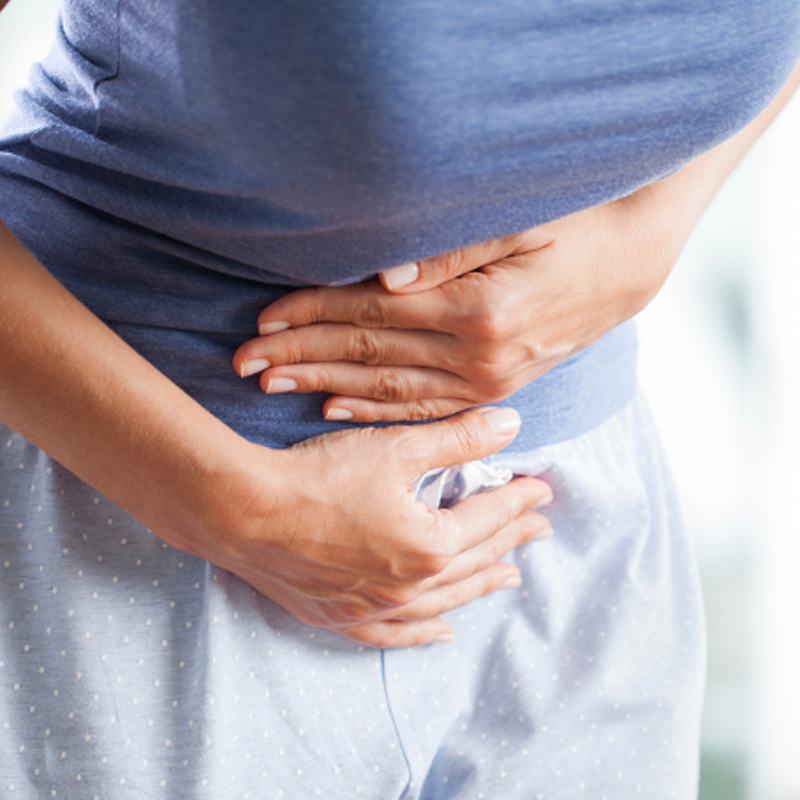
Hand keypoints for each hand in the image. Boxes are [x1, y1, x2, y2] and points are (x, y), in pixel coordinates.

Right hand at [196, 407, 551, 647]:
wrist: (244, 512)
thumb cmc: (318, 477)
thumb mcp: (395, 448)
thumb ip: (458, 439)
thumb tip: (511, 425)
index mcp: (431, 545)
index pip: (488, 519)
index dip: (518, 502)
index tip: (541, 491)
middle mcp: (411, 586)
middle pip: (474, 560)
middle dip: (510, 540)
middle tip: (539, 529)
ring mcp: (376, 608)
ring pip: (445, 601)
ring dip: (480, 585)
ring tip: (509, 577)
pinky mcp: (342, 617)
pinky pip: (395, 633)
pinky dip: (423, 632)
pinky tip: (442, 631)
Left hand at [233, 194, 674, 421]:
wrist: (626, 268)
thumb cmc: (573, 229)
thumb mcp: (522, 220)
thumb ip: (453, 250)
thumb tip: (386, 274)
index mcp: (478, 309)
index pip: (373, 313)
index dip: (313, 315)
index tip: (263, 321)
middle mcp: (477, 355)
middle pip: (369, 355)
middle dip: (302, 356)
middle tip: (244, 363)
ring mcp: (485, 381)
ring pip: (386, 388)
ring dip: (324, 385)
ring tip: (274, 385)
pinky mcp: (493, 390)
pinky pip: (421, 408)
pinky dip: (373, 409)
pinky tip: (335, 409)